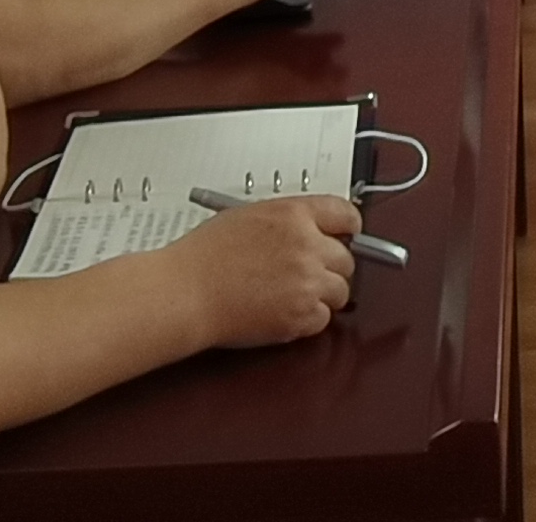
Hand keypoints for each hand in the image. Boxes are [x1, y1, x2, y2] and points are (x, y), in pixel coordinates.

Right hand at [163, 196, 355, 347]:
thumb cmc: (203, 257)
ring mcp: (307, 281)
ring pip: (341, 291)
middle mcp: (307, 246)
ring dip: (322, 295)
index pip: (346, 215)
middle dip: (331, 267)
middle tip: (308, 274)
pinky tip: (281, 311)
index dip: (349, 228)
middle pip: (347, 259)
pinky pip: (323, 319)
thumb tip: (308, 230)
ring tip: (290, 295)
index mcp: (294, 214)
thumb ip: (286, 222)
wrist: (186, 291)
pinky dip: (307, 320)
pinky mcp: (301, 315)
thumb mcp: (248, 217)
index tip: (349, 235)